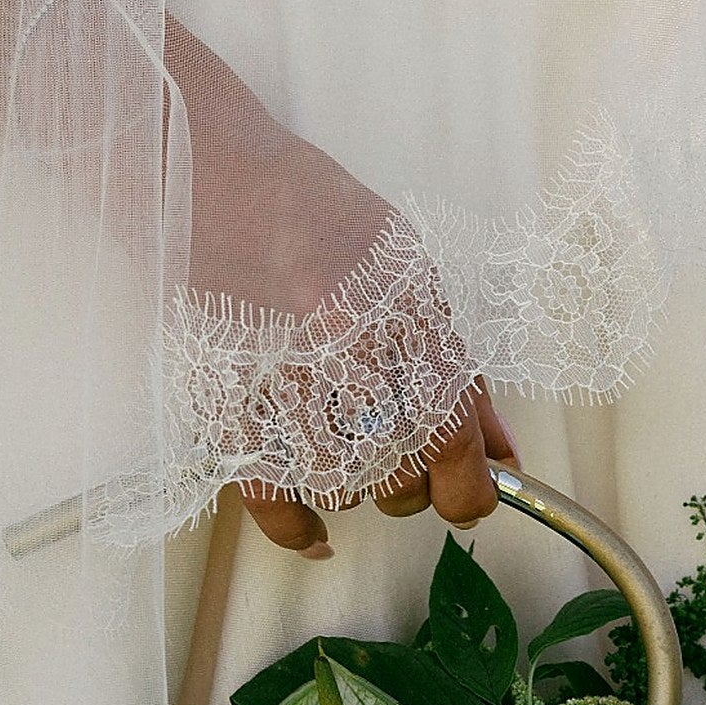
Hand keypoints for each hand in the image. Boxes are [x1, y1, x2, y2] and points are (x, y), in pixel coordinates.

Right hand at [164, 15, 520, 558]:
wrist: (205, 171)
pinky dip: (298, 530)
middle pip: (399, 473)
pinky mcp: (225, 398)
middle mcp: (343, 347)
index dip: (471, 487)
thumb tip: (500, 454)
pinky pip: (269, 498)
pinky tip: (317, 533)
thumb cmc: (312, 214)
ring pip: (342, 489)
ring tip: (346, 449)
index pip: (452, 434)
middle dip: (410, 485)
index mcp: (400, 309)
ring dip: (355, 489)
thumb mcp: (404, 272)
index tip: (471, 497)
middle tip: (400, 460)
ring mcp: (279, 375)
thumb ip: (455, 367)